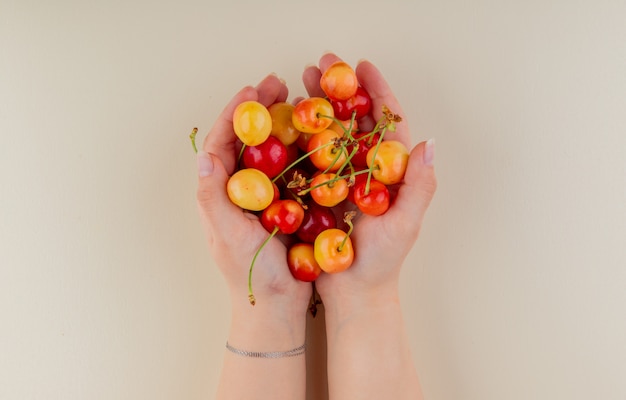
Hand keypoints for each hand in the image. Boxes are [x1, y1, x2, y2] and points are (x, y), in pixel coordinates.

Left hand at [196, 73, 311, 312]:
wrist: (277, 306)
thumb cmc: (250, 274)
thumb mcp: (229, 235)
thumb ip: (214, 196)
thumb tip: (204, 154)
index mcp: (218, 193)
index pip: (222, 143)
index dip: (236, 114)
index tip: (253, 90)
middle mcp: (238, 189)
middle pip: (247, 138)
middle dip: (261, 109)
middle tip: (280, 83)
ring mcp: (263, 195)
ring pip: (270, 149)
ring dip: (282, 122)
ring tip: (298, 99)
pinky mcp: (284, 203)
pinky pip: (291, 168)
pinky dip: (301, 147)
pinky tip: (315, 133)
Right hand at [302, 53, 436, 305]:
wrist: (353, 292)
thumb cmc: (383, 261)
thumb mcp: (405, 224)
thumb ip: (418, 186)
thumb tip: (429, 144)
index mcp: (390, 170)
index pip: (386, 121)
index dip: (375, 90)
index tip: (361, 65)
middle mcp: (365, 168)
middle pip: (353, 119)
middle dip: (338, 89)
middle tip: (320, 64)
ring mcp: (341, 178)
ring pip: (329, 133)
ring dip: (317, 105)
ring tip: (300, 81)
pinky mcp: (318, 191)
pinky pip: (308, 157)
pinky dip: (299, 136)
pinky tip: (285, 119)